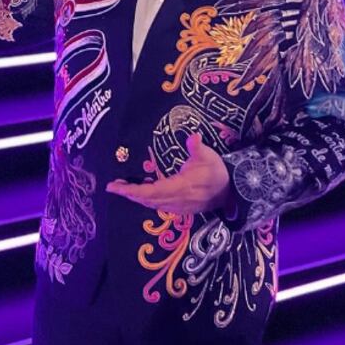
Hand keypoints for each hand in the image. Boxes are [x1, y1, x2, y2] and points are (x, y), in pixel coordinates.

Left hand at [106, 133, 231, 215]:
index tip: (116, 187)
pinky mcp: (181, 208)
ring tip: (122, 188)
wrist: (232, 191)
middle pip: (147, 199)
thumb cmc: (218, 171)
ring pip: (152, 204)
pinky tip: (140, 193)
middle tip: (113, 187)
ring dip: (136, 197)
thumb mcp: (209, 156)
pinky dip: (146, 200)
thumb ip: (197, 147)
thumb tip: (193, 136)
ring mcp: (179, 206)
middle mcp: (177, 200)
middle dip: (129, 193)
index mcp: (180, 187)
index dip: (132, 190)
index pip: (151, 191)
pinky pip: (159, 205)